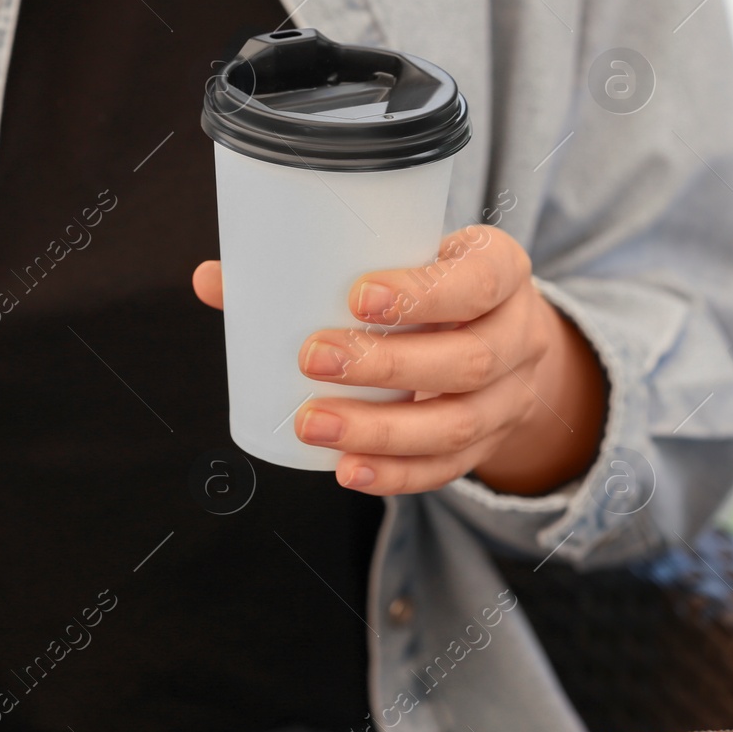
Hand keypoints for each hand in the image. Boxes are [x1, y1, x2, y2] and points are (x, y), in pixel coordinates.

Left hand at [191, 225, 606, 495]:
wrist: (505, 331)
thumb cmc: (437, 281)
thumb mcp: (409, 255)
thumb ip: (322, 260)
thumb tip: (213, 279)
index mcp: (504, 270)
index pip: (479, 281)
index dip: (425, 293)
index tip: (357, 296)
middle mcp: (519, 335)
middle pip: (468, 361)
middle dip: (386, 365)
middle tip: (313, 359)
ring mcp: (509, 398)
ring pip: (455, 424)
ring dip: (380, 430)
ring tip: (312, 424)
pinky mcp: (488, 444)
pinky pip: (448, 470)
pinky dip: (397, 476)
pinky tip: (349, 473)